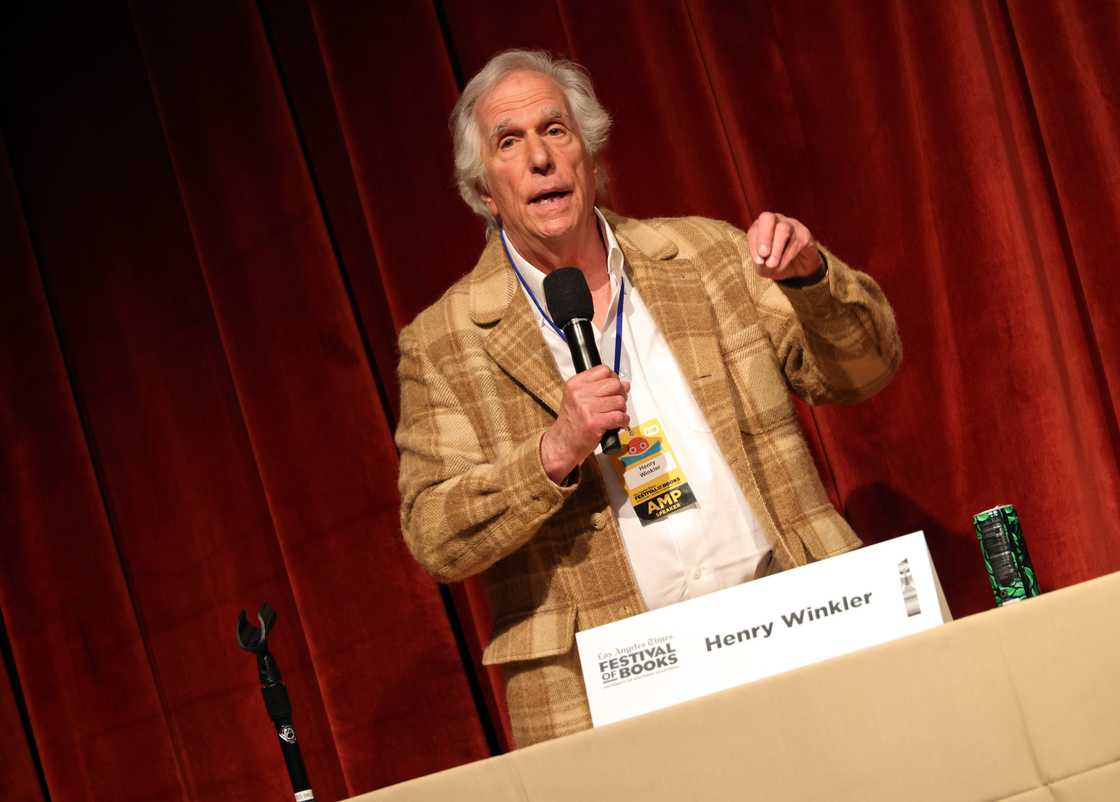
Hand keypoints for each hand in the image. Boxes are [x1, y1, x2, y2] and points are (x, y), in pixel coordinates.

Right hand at [540, 365, 629, 482]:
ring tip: (613, 415)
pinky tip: (617, 424)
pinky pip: (619, 416)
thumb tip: (624, 384)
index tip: (613, 388)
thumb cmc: (572, 422)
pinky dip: (623, 421)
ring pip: (619, 401)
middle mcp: (579, 394)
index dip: (613, 379)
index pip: (603, 370)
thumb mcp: (578, 398)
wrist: (563, 443)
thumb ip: (600, 388)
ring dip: (621, 410)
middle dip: (620, 394)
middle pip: (614, 384)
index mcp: (575, 384)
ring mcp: (587, 408)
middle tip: (616, 404)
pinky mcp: (594, 423)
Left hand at [747, 212, 823, 280]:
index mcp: (761, 227)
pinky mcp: (804, 234)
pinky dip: (787, 256)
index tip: (758, 261)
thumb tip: (762, 260)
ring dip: (776, 248)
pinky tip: (783, 264)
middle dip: (764, 237)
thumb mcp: (764, 267)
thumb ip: (760, 264)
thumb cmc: (776, 264)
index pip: (754, 229)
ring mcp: (791, 225)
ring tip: (772, 264)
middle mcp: (776, 221)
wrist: (798, 268)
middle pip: (767, 218)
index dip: (754, 244)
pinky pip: (796, 241)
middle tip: (763, 254)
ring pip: (783, 228)